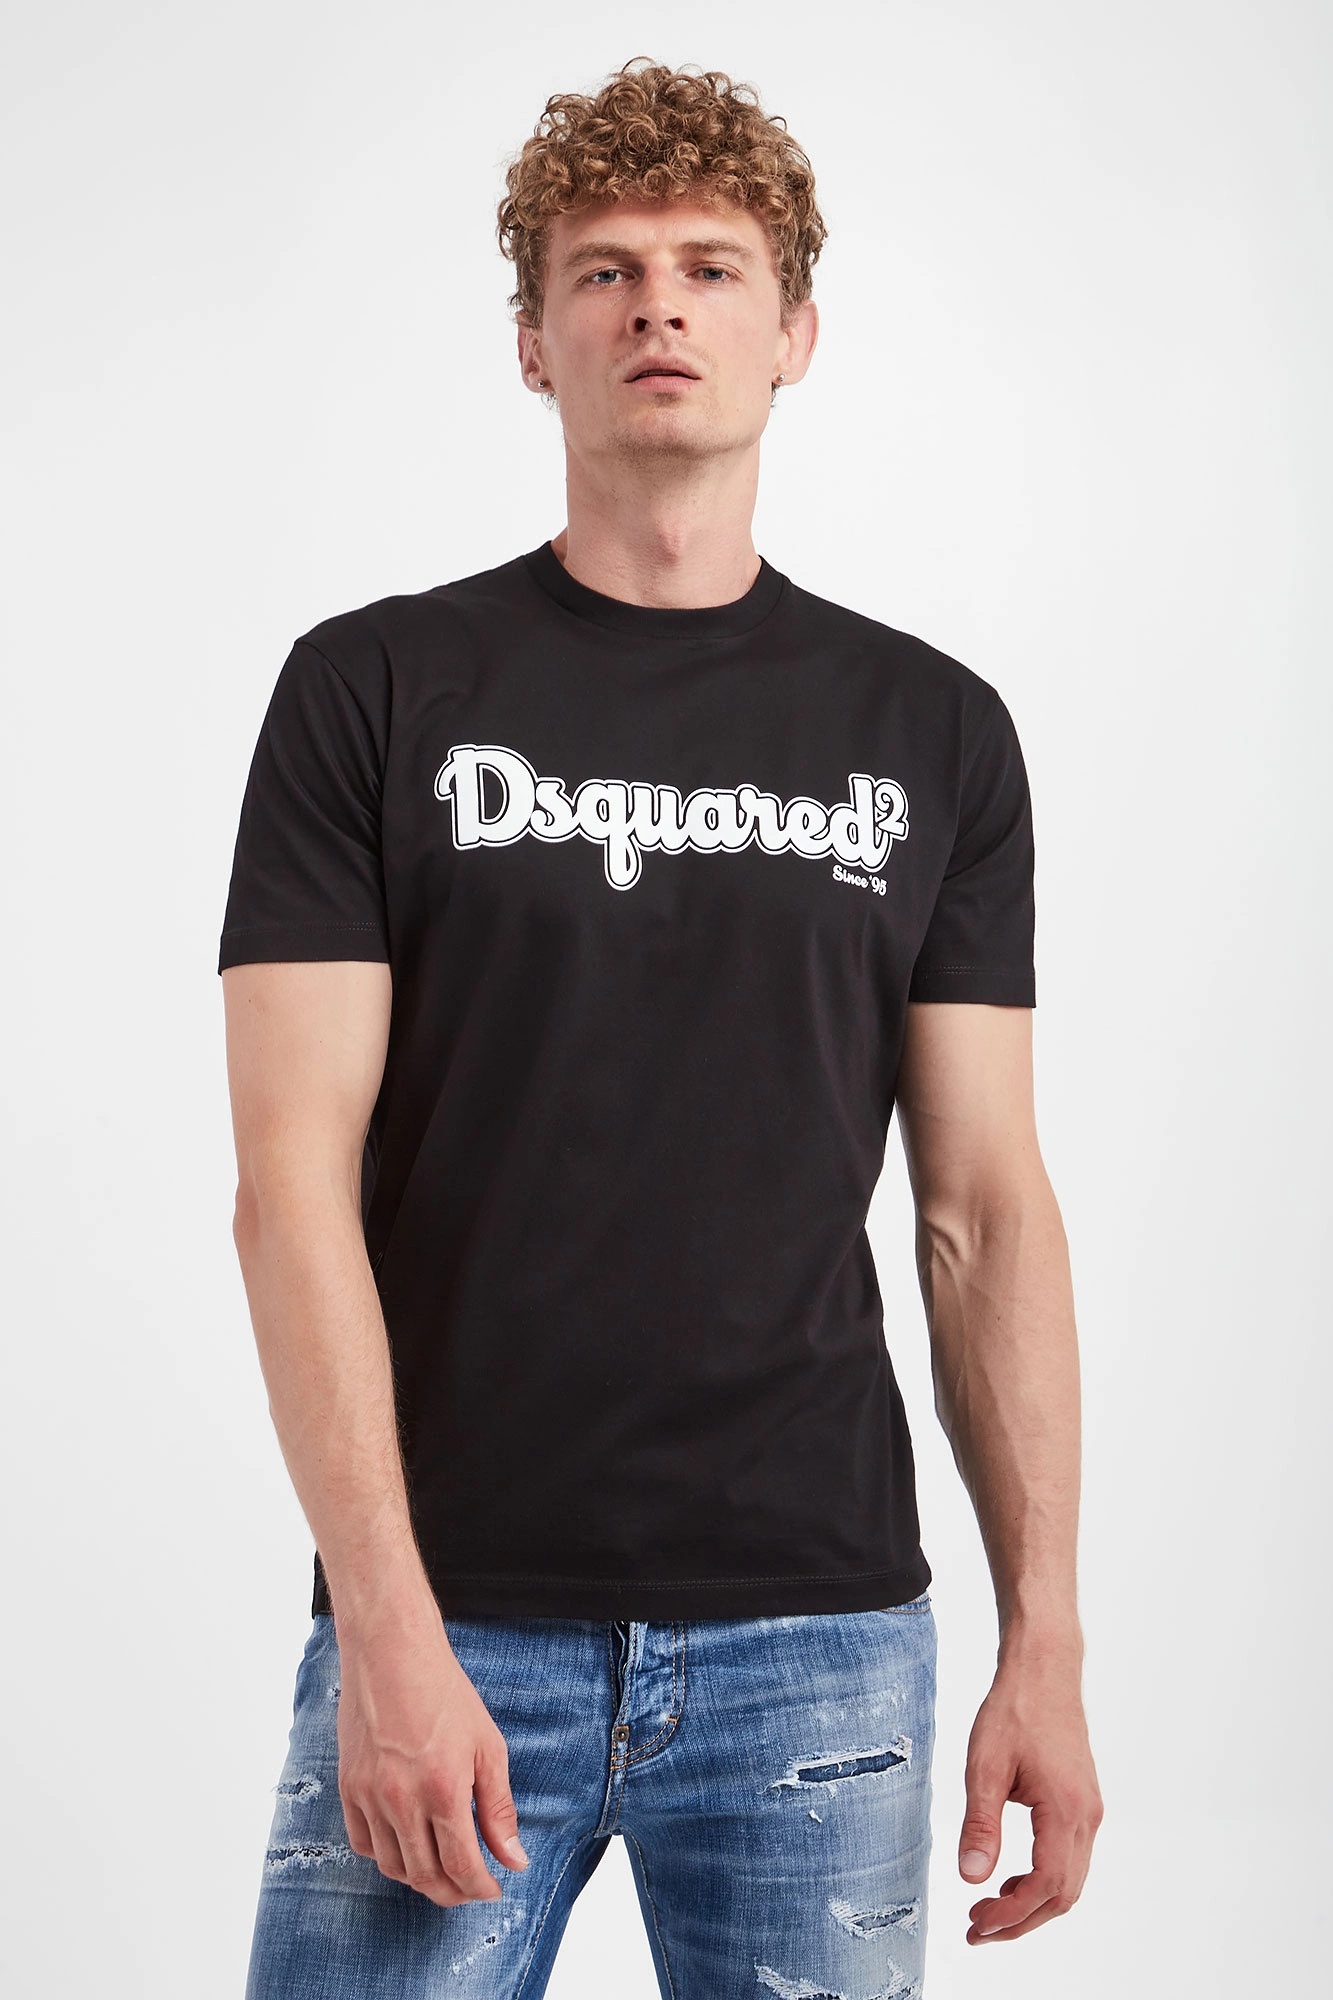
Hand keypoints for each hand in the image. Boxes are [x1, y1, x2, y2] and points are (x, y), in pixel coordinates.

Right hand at [334, 1605, 528, 1906]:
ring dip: (420, 1879)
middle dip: (453, 1892)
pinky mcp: (347, 1787)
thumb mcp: (487, 1746)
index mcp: (443, 1789)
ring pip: (393, 1867)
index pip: (462, 1865)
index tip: (494, 1888)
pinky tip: (407, 1844)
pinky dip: (387, 1855)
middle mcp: (402, 1800)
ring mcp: (369, 1795)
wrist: (392, 1653)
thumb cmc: (445, 1694)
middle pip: (426, 1876)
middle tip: (471, 1887)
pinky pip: (363, 1843)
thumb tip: (513, 1860)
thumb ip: (499, 1809)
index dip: (480, 1887)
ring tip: (442, 1869)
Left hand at [957, 1642, 1102, 1943]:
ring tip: (989, 1909)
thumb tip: (971, 1878)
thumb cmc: (1015, 1710)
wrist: (1044, 1669)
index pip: (1045, 1886)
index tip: (976, 1923)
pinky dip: (1043, 1879)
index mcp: (1065, 1810)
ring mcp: (1089, 1810)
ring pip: (1070, 1879)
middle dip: (1021, 1921)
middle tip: (977, 1929)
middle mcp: (1087, 1816)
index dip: (1011, 1916)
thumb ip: (980, 1825)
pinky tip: (1011, 1877)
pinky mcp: (1083, 1802)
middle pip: (1063, 1894)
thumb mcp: (984, 1766)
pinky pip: (1070, 1857)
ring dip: (1032, 1903)